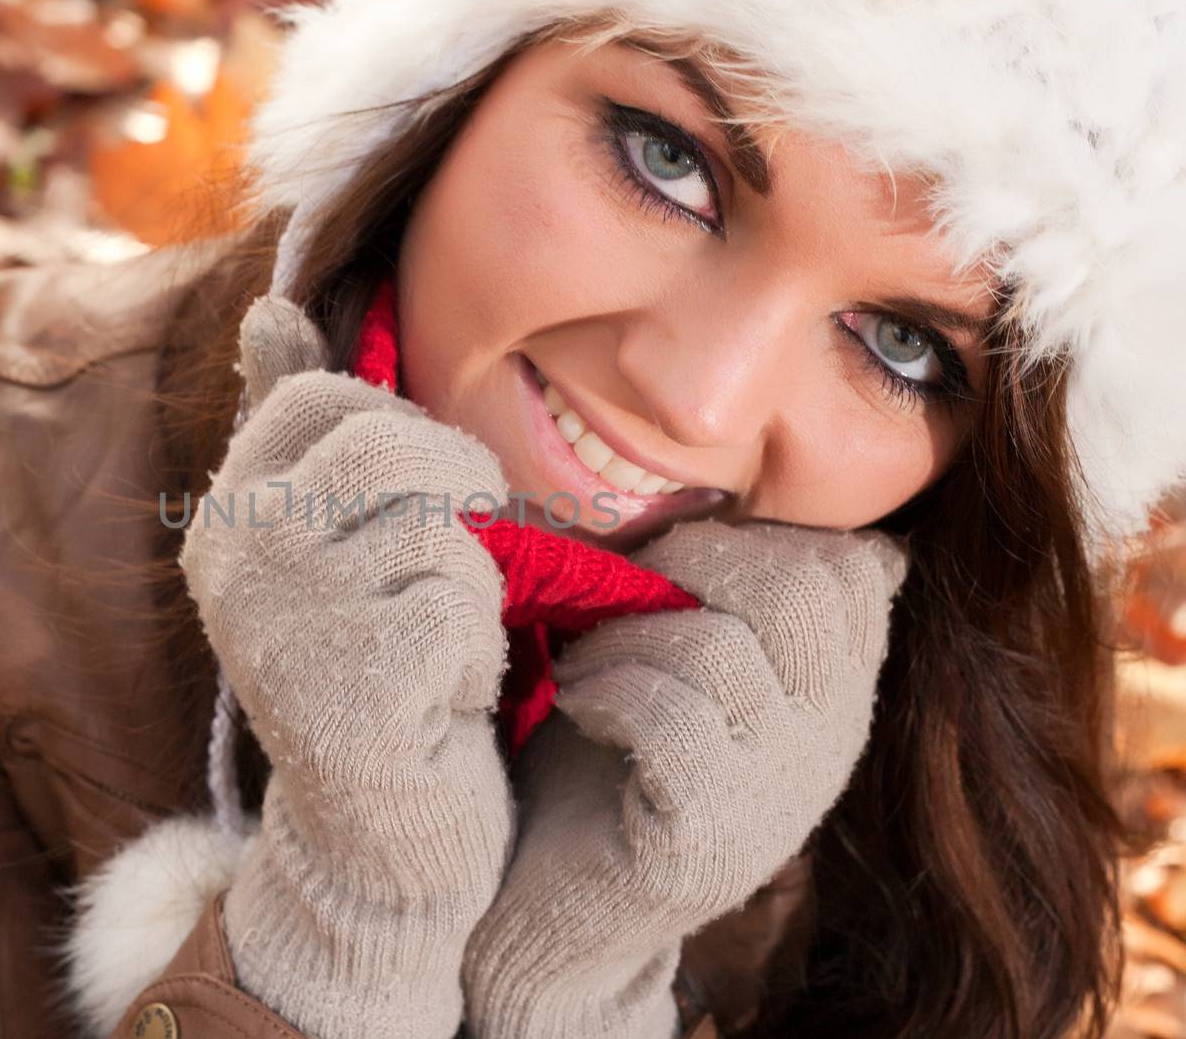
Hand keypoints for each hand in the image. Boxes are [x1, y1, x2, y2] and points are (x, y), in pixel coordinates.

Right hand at [180, 295, 514, 1038]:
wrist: (375, 838)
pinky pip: (466, 601)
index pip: (322, 398)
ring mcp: (292, 613)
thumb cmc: (367, 675)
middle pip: (394, 443)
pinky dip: (478, 653)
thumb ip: (302, 432)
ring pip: (442, 523)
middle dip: (454, 502)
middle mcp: (238, 555)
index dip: (398, 443)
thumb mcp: (321, 547)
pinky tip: (439, 701)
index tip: (405, 515)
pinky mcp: (357, 675)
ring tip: (432, 648)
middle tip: (448, 578)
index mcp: (227, 518)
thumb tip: (270, 306)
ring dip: (468, 589)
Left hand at [461, 518, 908, 1037]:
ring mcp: (777, 798)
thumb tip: (722, 497)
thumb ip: (717, 596)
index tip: (676, 560)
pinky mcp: (710, 842)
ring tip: (583, 665)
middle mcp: (827, 745)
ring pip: (722, 649)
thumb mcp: (676, 665)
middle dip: (694, 564)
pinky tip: (577, 705)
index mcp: (828, 692)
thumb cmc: (599, 760)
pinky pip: (672, 716)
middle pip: (804, 591)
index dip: (757, 534)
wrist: (551, 906)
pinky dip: (608, 692)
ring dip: (628, 636)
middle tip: (624, 592)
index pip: (853, 568)